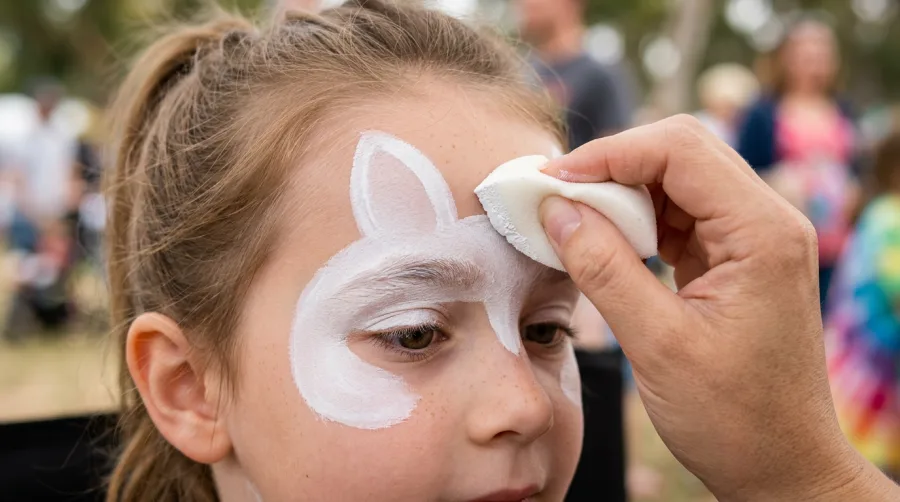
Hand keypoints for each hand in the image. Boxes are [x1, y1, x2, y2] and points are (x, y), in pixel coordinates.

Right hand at [539, 116, 896, 500]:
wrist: (781, 466)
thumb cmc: (734, 418)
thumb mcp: (657, 345)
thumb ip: (603, 270)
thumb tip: (555, 211)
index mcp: (763, 233)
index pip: (680, 151)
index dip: (609, 155)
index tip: (551, 181)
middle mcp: (766, 222)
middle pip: (680, 153)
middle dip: (612, 167)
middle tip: (555, 196)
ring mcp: (751, 239)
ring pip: (675, 181)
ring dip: (620, 194)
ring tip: (571, 221)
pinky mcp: (733, 259)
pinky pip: (678, 216)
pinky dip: (634, 222)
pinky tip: (602, 242)